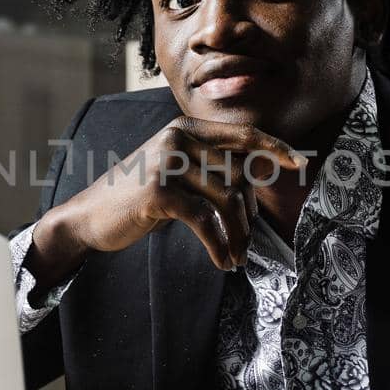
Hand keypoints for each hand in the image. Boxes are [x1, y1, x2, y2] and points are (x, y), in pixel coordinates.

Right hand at [26, 116, 304, 285]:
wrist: (89, 217)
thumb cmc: (137, 198)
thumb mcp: (175, 174)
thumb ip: (209, 170)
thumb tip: (256, 182)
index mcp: (185, 129)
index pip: (242, 135)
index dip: (274, 148)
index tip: (299, 164)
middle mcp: (178, 138)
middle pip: (238, 176)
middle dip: (248, 216)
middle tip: (246, 244)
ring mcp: (167, 162)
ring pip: (226, 200)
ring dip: (237, 236)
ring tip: (236, 257)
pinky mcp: (158, 191)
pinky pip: (205, 221)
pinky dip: (218, 245)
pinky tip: (221, 260)